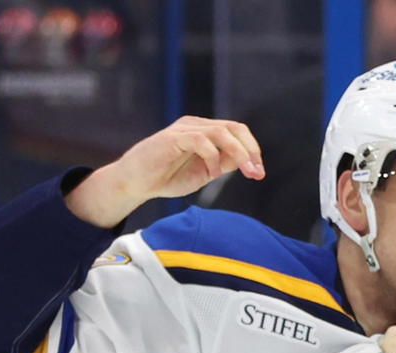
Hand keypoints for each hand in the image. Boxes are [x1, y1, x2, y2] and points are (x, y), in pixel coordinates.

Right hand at [65, 116, 264, 227]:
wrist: (136, 183)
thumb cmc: (167, 177)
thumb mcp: (204, 173)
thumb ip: (223, 164)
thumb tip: (247, 162)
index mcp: (205, 132)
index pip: (237, 132)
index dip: (252, 150)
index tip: (259, 173)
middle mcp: (196, 126)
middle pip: (234, 128)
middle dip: (250, 150)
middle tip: (257, 173)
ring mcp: (184, 130)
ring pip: (221, 132)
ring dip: (238, 153)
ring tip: (245, 172)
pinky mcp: (172, 138)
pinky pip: (201, 141)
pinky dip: (212, 157)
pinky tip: (211, 173)